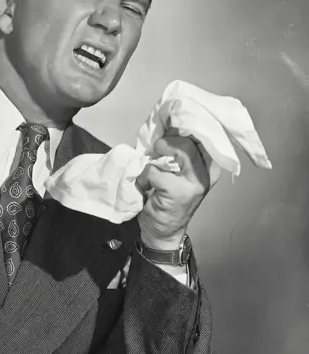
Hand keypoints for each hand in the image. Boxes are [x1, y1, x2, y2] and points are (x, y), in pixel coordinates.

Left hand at [136, 130, 218, 248]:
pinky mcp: (179, 191)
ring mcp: (196, 182)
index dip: (184, 125)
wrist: (163, 232)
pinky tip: (145, 188)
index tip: (169, 125)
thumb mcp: (176, 170)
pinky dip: (144, 178)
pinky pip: (155, 171)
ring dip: (156, 159)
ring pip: (177, 151)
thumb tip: (165, 122)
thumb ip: (176, 150)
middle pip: (189, 140)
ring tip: (151, 172)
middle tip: (156, 150)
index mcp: (209, 164)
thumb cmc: (166, 197)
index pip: (204, 135)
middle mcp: (207, 172)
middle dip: (167, 141)